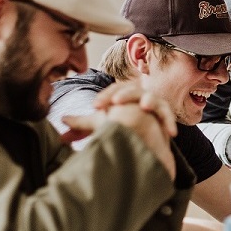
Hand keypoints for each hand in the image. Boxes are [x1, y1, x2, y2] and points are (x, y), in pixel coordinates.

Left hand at [63, 83, 177, 178]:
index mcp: (122, 95)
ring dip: (148, 100)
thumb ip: (82, 124)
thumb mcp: (100, 125)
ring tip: (143, 106)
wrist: (143, 140)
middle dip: (124, 95)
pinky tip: (169, 132)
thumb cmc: (121, 128)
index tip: (95, 107)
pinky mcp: (165, 117)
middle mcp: (138, 96)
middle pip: (132, 89)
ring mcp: (153, 105)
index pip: (114, 89)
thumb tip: (61, 120)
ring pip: (152, 98)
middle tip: (115, 103)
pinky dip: (169, 122)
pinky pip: (168, 116)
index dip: (105, 96)